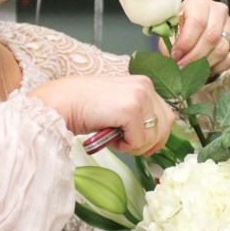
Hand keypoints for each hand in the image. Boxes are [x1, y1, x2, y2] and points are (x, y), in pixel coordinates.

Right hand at [30, 75, 172, 155]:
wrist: (62, 102)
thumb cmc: (85, 106)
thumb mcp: (119, 104)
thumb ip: (138, 114)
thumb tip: (156, 139)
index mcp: (144, 84)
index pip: (167, 115)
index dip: (157, 136)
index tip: (144, 146)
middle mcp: (145, 86)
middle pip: (165, 126)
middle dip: (148, 143)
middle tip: (127, 145)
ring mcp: (139, 97)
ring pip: (153, 137)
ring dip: (134, 145)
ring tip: (114, 137)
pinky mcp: (130, 110)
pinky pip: (137, 141)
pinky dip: (124, 146)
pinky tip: (109, 136)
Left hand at [164, 0, 229, 74]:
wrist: (193, 26)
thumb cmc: (181, 25)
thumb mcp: (170, 28)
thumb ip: (168, 40)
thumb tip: (170, 57)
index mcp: (200, 2)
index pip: (197, 22)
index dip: (186, 42)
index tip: (176, 55)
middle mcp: (219, 11)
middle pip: (211, 37)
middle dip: (194, 57)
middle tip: (182, 67)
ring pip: (221, 49)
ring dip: (204, 64)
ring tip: (191, 70)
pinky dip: (217, 67)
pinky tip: (205, 69)